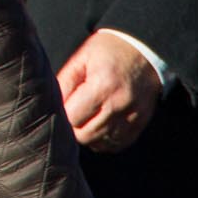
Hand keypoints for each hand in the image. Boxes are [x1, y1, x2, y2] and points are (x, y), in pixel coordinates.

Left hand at [57, 31, 161, 151]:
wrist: (144, 52)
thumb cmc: (108, 52)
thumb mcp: (82, 58)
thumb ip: (65, 81)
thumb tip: (52, 105)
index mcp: (102, 86)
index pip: (73, 118)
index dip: (62, 114)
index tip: (60, 106)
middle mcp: (119, 105)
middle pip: (86, 135)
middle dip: (72, 128)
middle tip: (70, 113)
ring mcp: (133, 117)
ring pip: (100, 143)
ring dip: (87, 135)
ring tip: (83, 118)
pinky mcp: (140, 124)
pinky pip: (117, 144)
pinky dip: (103, 140)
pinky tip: (97, 125)